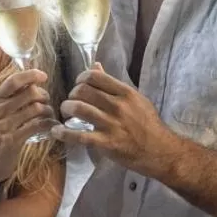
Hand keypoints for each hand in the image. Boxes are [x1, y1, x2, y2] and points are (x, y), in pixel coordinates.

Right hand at [0, 69, 52, 182]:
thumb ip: (11, 99)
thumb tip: (33, 85)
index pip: (14, 80)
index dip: (31, 75)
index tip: (43, 76)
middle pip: (30, 93)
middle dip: (44, 95)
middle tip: (47, 102)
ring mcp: (5, 125)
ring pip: (36, 109)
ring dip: (48, 111)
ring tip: (49, 115)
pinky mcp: (13, 140)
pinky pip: (38, 126)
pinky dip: (49, 124)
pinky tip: (51, 126)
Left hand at [51, 65, 183, 174]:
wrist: (160, 151)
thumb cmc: (148, 124)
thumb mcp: (135, 99)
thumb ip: (114, 84)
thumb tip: (95, 65)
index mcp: (125, 92)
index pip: (94, 76)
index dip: (81, 79)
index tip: (79, 85)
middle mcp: (117, 105)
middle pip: (82, 90)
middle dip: (72, 94)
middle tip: (71, 101)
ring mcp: (111, 124)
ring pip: (78, 108)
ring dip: (66, 109)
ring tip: (65, 113)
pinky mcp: (106, 143)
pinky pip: (78, 136)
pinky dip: (63, 133)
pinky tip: (57, 132)